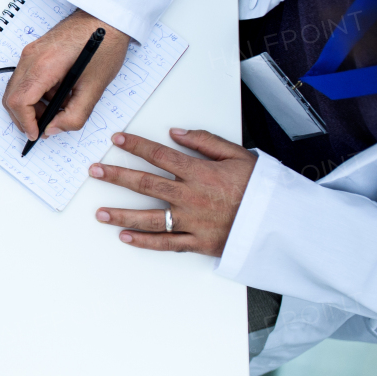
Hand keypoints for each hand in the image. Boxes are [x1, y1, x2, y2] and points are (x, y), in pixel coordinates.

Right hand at [1, 9, 129, 142]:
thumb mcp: (95, 88)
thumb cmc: (104, 45)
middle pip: (11, 97)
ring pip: (15, 89)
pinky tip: (54, 95)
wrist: (106, 17)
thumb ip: (75, 115)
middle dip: (24, 117)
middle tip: (43, 128)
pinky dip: (34, 93)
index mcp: (45, 66)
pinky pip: (24, 79)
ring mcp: (30, 53)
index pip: (19, 102)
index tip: (36, 134)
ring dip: (29, 106)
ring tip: (55, 110)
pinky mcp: (34, 51)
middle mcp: (31, 57)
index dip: (25, 123)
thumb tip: (54, 129)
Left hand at [90, 129, 256, 255]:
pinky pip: (166, 243)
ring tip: (99, 212)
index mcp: (200, 172)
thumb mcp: (239, 155)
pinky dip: (144, 242)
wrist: (282, 221)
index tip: (117, 140)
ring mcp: (192, 221)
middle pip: (145, 184)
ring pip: (149, 217)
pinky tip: (125, 237)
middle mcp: (190, 196)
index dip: (136, 146)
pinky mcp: (198, 241)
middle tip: (95, 171)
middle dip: (117, 176)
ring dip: (121, 214)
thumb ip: (205, 142)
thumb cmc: (261, 187)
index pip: (160, 155)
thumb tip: (176, 133)